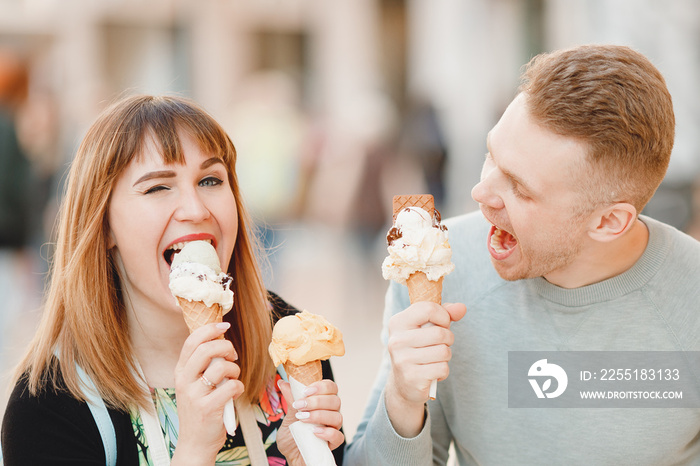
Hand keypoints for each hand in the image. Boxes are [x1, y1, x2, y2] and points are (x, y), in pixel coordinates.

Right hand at [171, 322, 243, 464]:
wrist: (195, 443)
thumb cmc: (200, 410)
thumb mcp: (194, 385)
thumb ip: (202, 365)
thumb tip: (221, 341)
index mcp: (180, 372)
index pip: (192, 341)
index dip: (210, 329)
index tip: (224, 325)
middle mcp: (184, 381)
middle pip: (207, 349)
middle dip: (226, 347)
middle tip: (232, 356)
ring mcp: (195, 395)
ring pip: (221, 367)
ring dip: (234, 370)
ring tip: (233, 379)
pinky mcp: (208, 408)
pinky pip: (232, 386)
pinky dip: (238, 387)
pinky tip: (234, 394)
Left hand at [277, 379, 343, 465]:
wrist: (291, 456)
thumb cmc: (292, 436)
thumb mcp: (288, 417)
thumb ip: (290, 400)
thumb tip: (283, 382)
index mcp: (322, 403)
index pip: (331, 388)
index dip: (321, 386)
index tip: (305, 391)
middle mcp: (331, 413)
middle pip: (335, 400)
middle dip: (317, 401)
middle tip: (299, 405)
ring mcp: (333, 428)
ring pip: (337, 416)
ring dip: (319, 415)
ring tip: (302, 419)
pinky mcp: (333, 444)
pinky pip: (338, 436)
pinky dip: (327, 432)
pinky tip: (314, 432)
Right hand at [385, 302, 465, 436]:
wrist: (403, 384)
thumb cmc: (418, 349)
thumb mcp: (427, 328)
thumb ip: (444, 314)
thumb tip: (462, 307)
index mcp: (398, 323)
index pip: (428, 309)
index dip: (443, 317)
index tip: (441, 325)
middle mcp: (397, 340)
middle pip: (440, 333)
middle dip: (448, 340)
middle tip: (439, 346)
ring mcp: (403, 359)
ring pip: (444, 352)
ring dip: (445, 357)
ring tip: (434, 360)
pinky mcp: (412, 377)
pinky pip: (442, 369)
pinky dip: (443, 372)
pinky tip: (431, 373)